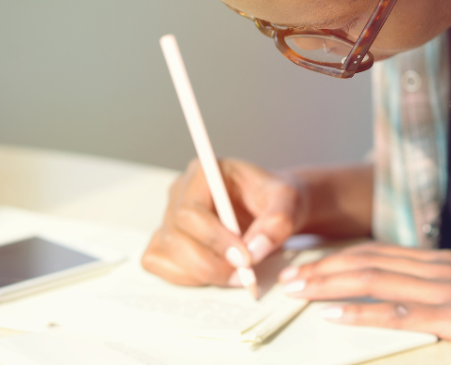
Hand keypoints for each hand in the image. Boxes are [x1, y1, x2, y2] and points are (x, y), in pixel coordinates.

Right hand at [142, 158, 307, 286]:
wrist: (272, 209)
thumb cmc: (276, 199)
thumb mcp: (288, 201)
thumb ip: (277, 221)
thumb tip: (254, 250)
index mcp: (204, 173)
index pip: (191, 210)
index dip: (214, 239)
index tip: (244, 259)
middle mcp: (181, 191)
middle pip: (176, 234)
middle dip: (210, 263)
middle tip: (244, 275)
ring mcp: (169, 216)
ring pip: (167, 252)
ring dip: (202, 272)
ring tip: (237, 273)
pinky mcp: (167, 239)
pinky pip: (161, 264)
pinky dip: (188, 277)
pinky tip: (217, 272)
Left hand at [278, 242, 450, 364]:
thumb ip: (428, 297)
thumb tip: (387, 305)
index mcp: (439, 262)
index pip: (375, 252)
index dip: (334, 257)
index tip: (302, 265)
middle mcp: (442, 268)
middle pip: (367, 261)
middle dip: (322, 268)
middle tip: (285, 278)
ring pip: (377, 280)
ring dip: (330, 284)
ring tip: (296, 291)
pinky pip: (402, 314)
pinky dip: (364, 314)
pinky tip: (335, 316)